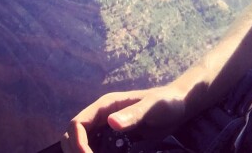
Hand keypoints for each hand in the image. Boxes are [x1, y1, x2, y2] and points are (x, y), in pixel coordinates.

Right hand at [60, 86, 187, 152]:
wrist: (177, 108)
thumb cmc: (165, 103)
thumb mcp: (152, 108)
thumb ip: (134, 114)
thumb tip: (111, 122)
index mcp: (106, 106)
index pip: (78, 123)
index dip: (77, 142)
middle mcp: (101, 117)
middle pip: (73, 136)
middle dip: (76, 152)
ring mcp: (106, 130)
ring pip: (82, 146)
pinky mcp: (113, 142)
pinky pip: (96, 151)